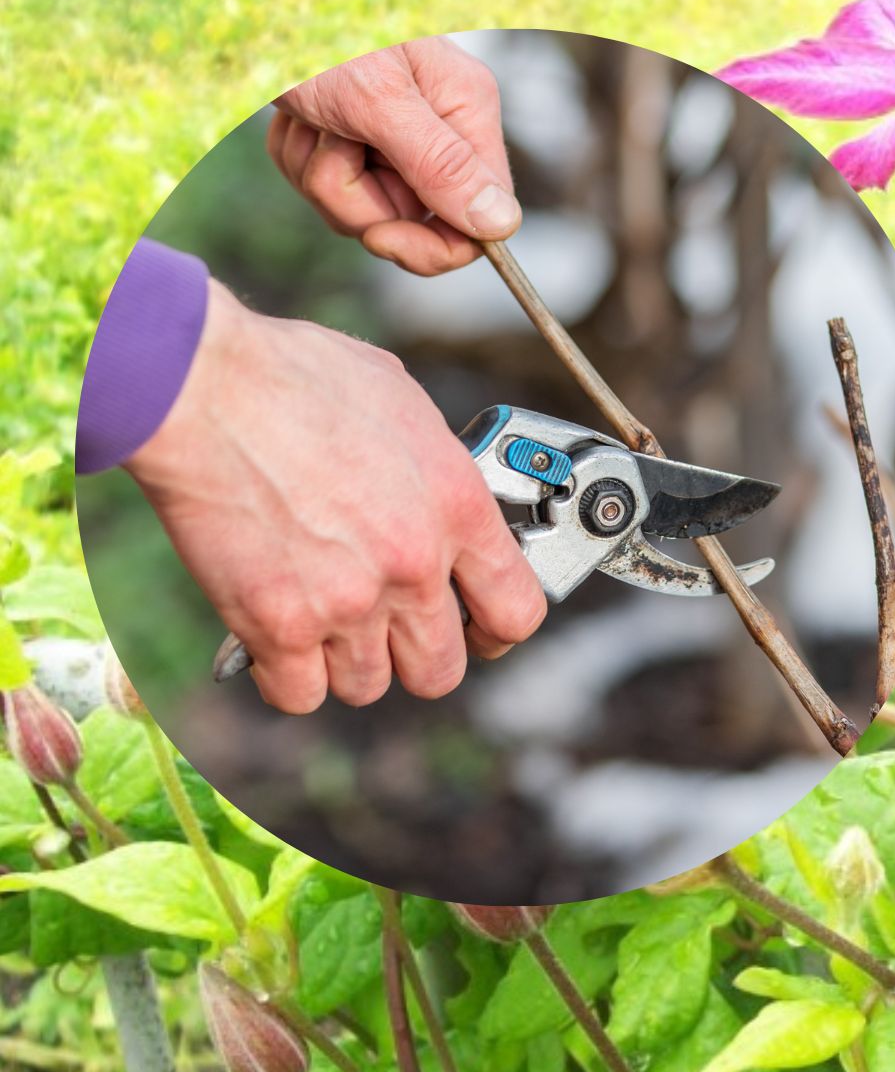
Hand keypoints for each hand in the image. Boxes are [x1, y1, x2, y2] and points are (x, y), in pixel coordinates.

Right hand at [127, 280, 546, 711]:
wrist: (200, 386)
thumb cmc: (292, 377)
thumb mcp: (403, 404)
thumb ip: (432, 468)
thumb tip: (438, 493)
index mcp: (458, 508)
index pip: (517, 612)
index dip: (495, 630)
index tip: (478, 627)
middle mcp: (413, 565)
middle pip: (440, 670)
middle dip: (414, 655)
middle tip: (386, 627)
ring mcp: (347, 602)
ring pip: (367, 686)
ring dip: (345, 662)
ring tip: (321, 616)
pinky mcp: (277, 626)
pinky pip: (299, 695)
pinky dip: (285, 675)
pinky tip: (274, 635)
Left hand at [267, 38, 518, 276]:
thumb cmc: (317, 30)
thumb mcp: (377, 100)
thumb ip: (441, 164)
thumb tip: (502, 223)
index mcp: (465, 110)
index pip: (479, 220)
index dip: (431, 246)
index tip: (379, 237)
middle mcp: (437, 126)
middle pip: (410, 218)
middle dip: (356, 197)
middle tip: (330, 143)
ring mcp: (391, 134)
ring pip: (360, 205)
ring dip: (319, 171)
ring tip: (308, 119)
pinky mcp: (348, 135)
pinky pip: (324, 182)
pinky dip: (299, 156)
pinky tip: (295, 118)